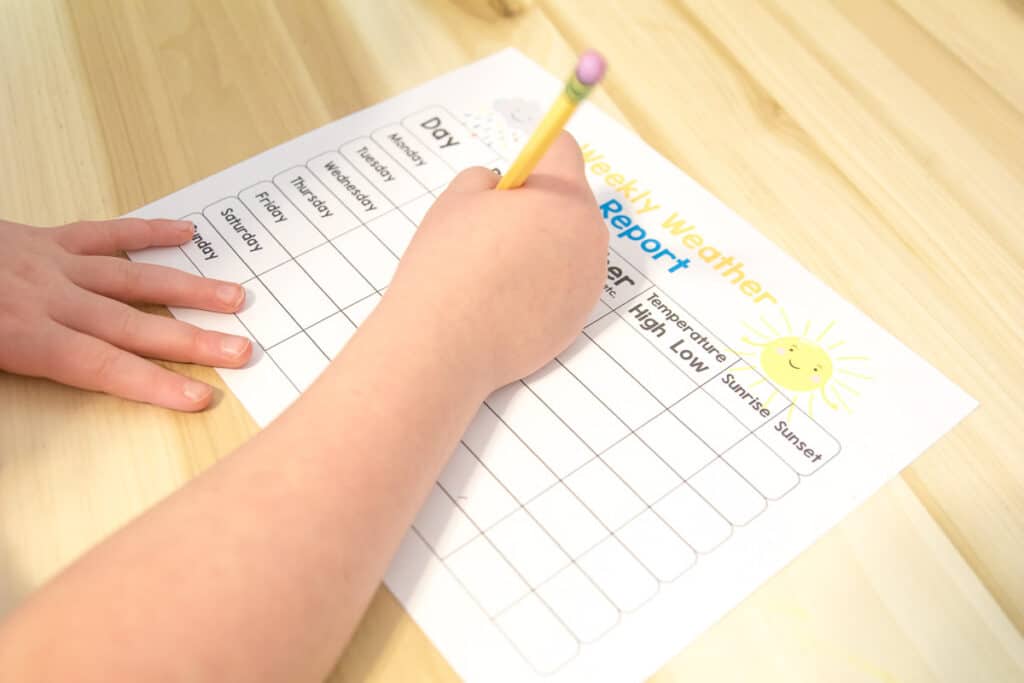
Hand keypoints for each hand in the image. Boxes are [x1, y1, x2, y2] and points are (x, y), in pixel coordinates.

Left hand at [0, 217, 252, 410]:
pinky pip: (104, 233)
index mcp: (22, 336)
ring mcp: (52, 264)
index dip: (155, 384)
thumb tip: (18, 442)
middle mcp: (48, 298)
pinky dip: (147, 233)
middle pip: (132, 326)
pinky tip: (185, 232)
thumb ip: (6, 373)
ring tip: (233, 297)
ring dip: (187, 289)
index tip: (199, 396)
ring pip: (132, 279)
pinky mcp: (45, 238)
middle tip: (239, 351)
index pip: (102, 366)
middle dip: (192, 341)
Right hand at [381, 132, 608, 393]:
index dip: (534, 156)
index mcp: (563, 196)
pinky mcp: (579, 320)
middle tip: (493, 230)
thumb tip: (503, 188)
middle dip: (539, 207)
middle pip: (571, 202)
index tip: (513, 176)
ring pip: (570, 246)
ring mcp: (589, 281)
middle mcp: (589, 235)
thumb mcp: (456, 199)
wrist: (446, 343)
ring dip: (543, 248)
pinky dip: (543, 287)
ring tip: (496, 271)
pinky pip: (565, 287)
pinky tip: (506, 302)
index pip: (563, 151)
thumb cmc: (449, 264)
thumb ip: (486, 179)